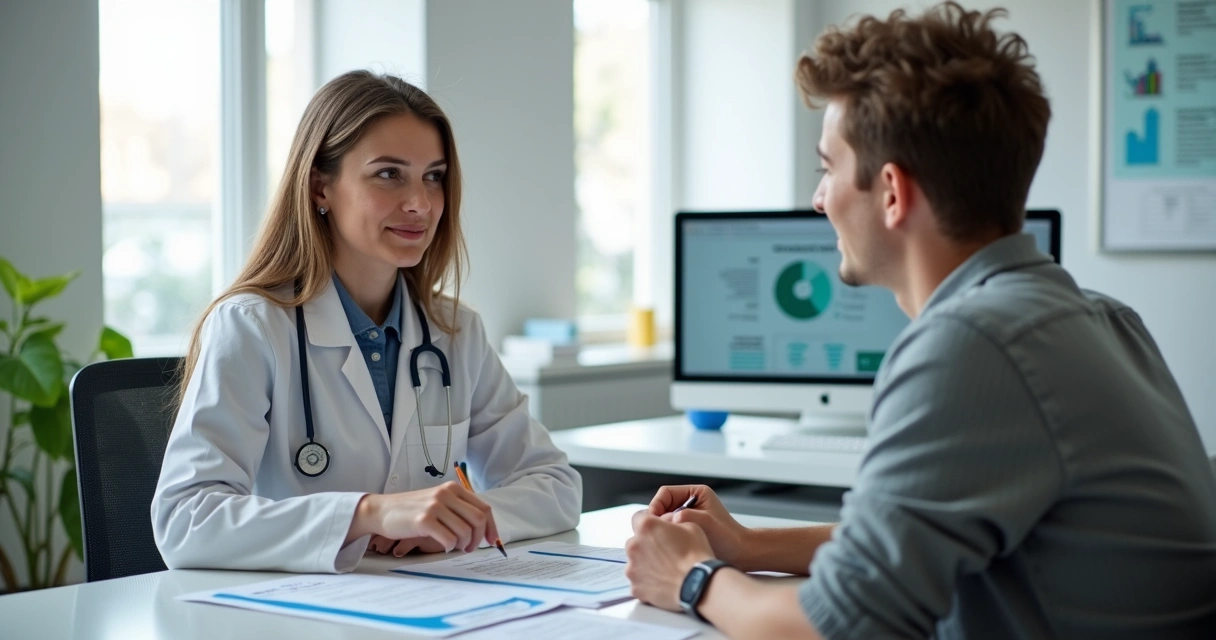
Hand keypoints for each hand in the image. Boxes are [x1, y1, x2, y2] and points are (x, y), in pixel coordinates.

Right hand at [352, 482, 499, 552]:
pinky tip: (444, 547)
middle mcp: (446, 494)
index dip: (491, 527)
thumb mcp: (437, 501)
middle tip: (470, 548)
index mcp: (453, 489)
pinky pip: (449, 539)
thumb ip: (458, 509)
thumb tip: (482, 529)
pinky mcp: (424, 520)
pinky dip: (450, 547)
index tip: (492, 541)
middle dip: (479, 538)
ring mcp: (435, 506)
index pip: (483, 508)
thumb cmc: (411, 510)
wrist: (382, 510)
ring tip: (455, 548)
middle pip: (478, 519)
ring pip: (465, 531)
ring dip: (463, 545)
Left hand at [625, 510, 715, 610]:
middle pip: (635, 541)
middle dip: (646, 544)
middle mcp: (634, 545)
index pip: (638, 517)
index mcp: (646, 527)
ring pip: (634, 562)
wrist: (698, 586)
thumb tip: (667, 524)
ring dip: (645, 563)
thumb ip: (672, 522)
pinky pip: (637, 581)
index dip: (648, 523)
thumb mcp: (690, 526)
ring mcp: (632, 568)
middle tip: (664, 552)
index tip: (658, 530)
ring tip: (664, 570)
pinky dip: (646, 581)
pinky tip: (662, 582)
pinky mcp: (635, 587)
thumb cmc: (696, 554)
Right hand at [649, 485, 748, 566]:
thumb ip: (685, 516)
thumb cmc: (729, 538)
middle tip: (655, 533)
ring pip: (664, 519)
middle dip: (657, 519)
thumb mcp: (706, 523)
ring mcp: (688, 516)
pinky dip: (667, 537)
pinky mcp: (687, 529)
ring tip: (663, 542)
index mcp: (696, 493)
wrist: (742, 555)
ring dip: (662, 529)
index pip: (665, 493)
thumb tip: (665, 519)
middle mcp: (690, 502)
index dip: (656, 505)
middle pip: (662, 506)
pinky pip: (669, 530)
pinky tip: (669, 548)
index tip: (653, 520)